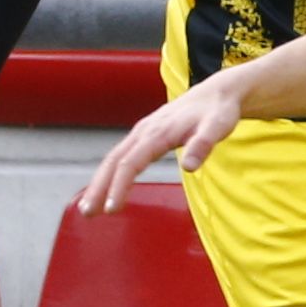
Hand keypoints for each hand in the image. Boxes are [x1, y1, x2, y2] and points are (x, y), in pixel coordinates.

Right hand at [83, 74, 242, 213]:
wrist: (218, 93)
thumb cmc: (218, 112)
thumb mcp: (218, 127)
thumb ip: (203, 145)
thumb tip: (189, 167)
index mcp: (157, 133)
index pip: (130, 163)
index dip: (118, 187)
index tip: (112, 209)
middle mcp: (144, 131)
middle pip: (113, 161)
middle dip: (98, 187)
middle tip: (87, 213)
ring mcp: (143, 132)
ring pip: (113, 158)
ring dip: (99, 182)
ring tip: (89, 207)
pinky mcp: (145, 135)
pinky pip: (121, 155)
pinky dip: (109, 174)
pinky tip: (106, 188)